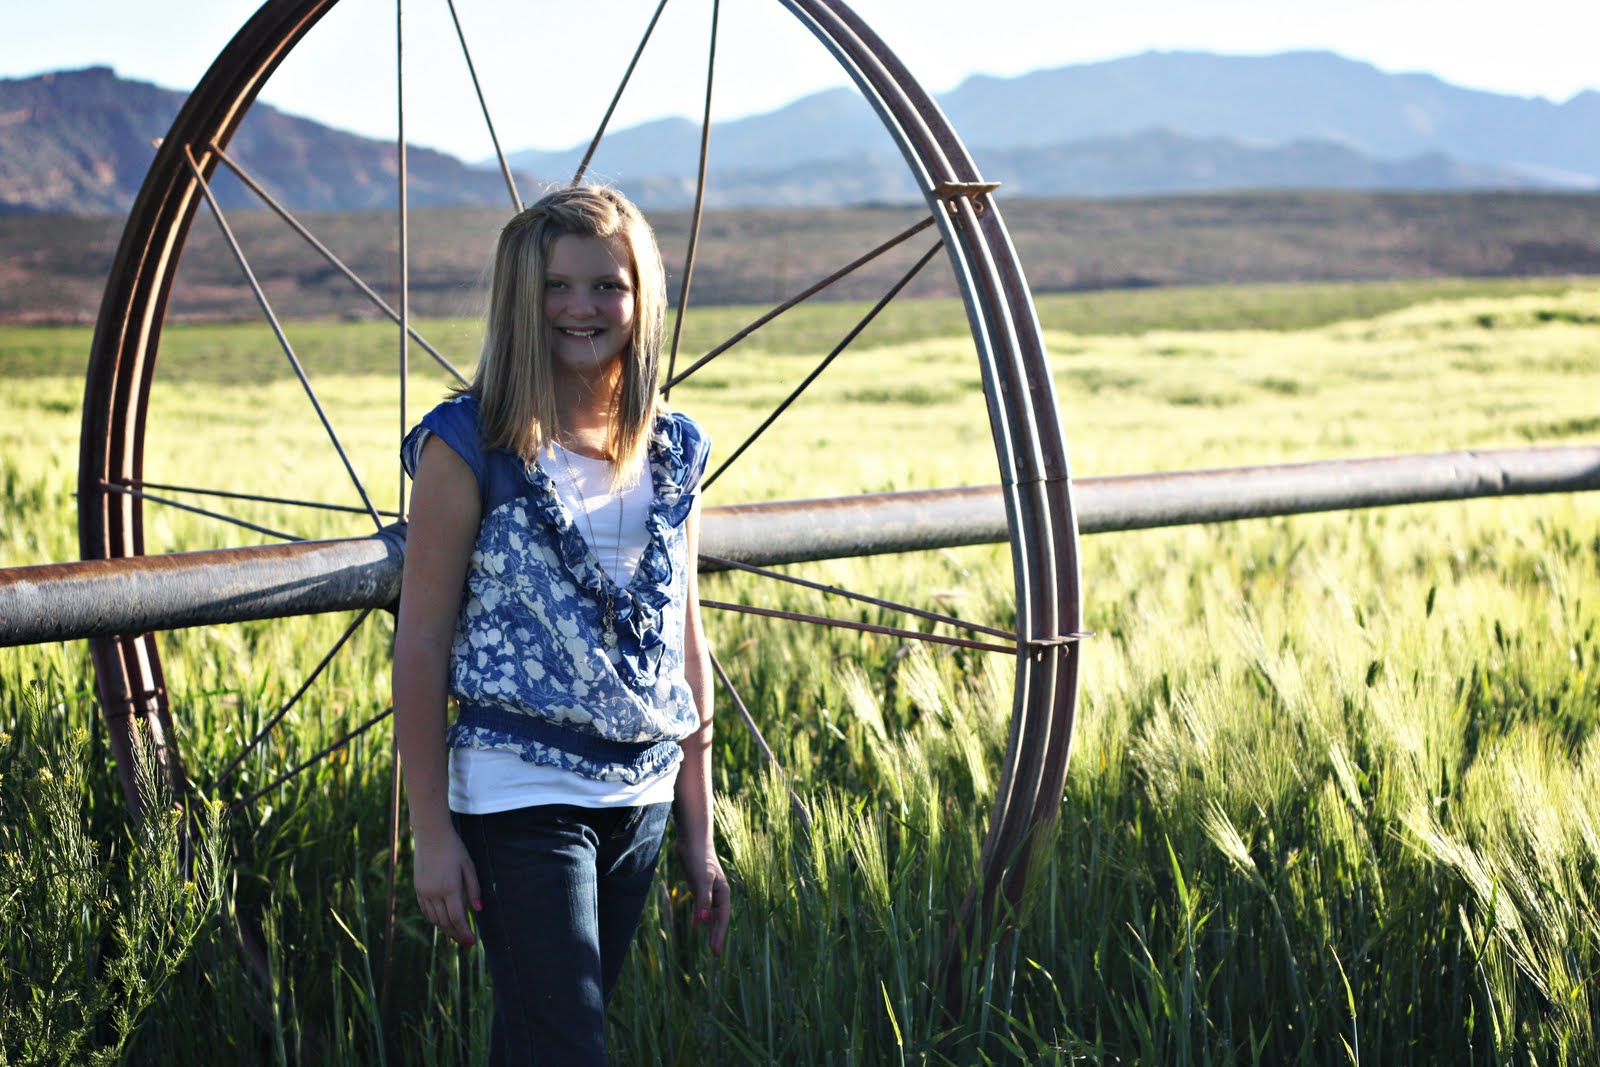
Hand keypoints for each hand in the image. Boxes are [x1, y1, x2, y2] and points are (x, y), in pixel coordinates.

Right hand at [412, 824, 480, 947]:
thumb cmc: (454, 848)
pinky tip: (442, 921)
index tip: (472, 942)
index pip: (457, 918)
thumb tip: (478, 910)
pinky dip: (434, 919)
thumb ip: (474, 889)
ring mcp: (424, 891)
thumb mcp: (469, 866)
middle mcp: (434, 893)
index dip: (464, 932)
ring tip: (455, 934)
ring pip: (434, 919)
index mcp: (449, 888)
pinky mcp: (418, 888)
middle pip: (445, 922)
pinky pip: (425, 911)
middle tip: (465, 943)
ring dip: (445, 929)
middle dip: (456, 934)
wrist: (431, 835)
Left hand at [677, 835, 729, 955]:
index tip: (715, 952)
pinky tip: (697, 925)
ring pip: (711, 914)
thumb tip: (704, 922)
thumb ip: (703, 900)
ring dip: (710, 928)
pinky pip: (702, 906)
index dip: (719, 935)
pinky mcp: (699, 886)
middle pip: (719, 919)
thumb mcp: (701, 880)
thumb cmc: (699, 858)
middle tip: (715, 955)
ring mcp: (709, 890)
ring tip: (710, 945)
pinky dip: (701, 916)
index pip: (722, 919)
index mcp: (723, 893)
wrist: (693, 840)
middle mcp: (718, 893)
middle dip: (717, 936)